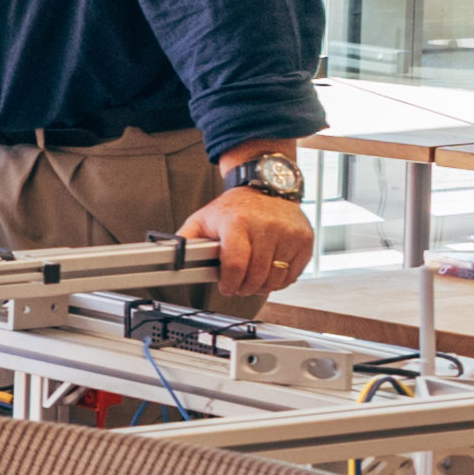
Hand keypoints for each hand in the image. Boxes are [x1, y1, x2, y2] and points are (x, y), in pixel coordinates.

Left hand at [183, 183, 315, 307]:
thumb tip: (169, 255)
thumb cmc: (235, 207)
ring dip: (261, 286)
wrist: (267, 187)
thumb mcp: (204, 218)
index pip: (235, 264)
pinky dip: (279, 280)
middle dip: (243, 287)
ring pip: (274, 280)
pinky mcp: (304, 240)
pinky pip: (291, 275)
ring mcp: (289, 233)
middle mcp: (266, 226)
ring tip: (253, 277)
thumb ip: (186, 238)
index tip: (226, 287)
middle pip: (255, 276)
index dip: (229, 283)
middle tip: (238, 285)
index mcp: (238, 222)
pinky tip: (269, 270)